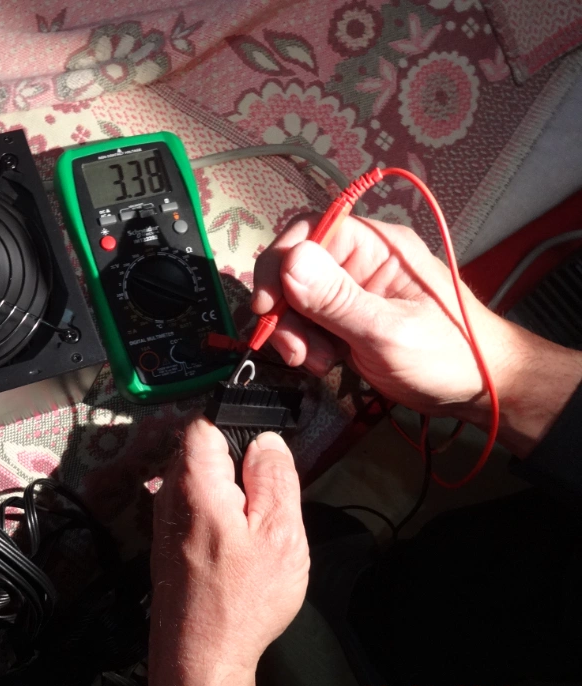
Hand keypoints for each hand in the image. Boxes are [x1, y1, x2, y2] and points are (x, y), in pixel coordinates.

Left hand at [148, 420, 307, 685]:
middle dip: (238, 462)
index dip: (237, 422)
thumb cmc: (243, 598)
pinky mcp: (168, 546)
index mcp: (193, 480)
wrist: (200, 659)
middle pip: (202, 452)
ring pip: (200, 483)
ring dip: (230, 493)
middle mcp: (169, 494)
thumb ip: (275, 478)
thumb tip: (267, 439)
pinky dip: (219, 515)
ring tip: (258, 525)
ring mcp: (163, 521)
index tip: (265, 444)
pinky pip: (195, 510)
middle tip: (270, 494)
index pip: (204, 422)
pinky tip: (240, 548)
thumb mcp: (279, 533)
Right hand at [252, 214, 581, 455]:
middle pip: (292, 268)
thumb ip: (336, 299)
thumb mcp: (388, 330)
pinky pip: (306, 323)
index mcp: (375, 245)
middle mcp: (358, 260)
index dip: (279, 263)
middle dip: (284, 310)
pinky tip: (324, 365)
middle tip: (294, 350)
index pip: (309, 231)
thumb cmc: (449, 355)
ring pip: (293, 300)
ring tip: (318, 363)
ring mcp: (350, 291)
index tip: (267, 306)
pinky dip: (304, 346)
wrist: (480, 392)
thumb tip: (288, 260)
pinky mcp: (344, 320)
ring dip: (293, 334)